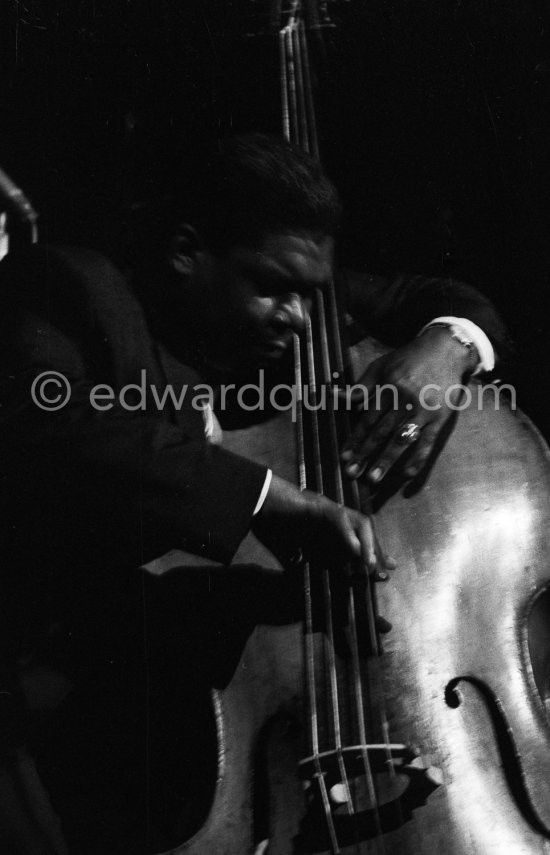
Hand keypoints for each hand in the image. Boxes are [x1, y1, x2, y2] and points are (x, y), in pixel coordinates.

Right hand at [251, 473, 379, 571]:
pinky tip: (354, 551)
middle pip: (365, 531)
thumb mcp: (284, 548)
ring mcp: (327, 508)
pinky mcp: (318, 505)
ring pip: (359, 522)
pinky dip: (348, 535)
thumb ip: (294, 559)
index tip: (381, 573)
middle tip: (386, 570)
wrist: (251, 500)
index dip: (369, 555)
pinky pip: (339, 519)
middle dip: (377, 551)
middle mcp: (333, 516)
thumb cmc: (266, 521)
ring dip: (368, 544)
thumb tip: (298, 570)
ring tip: (370, 565)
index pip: (355, 541)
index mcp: (327, 526)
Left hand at [341, 326, 478, 483]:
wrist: (446, 350)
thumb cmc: (409, 359)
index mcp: (388, 389)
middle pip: (381, 432)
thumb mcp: (382, 366)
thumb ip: (362, 386)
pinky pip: (428, 441)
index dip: (355, 439)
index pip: (368, 420)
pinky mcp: (441, 417)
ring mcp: (424, 411)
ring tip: (374, 478)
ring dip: (386, 460)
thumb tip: (340, 398)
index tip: (345, 457)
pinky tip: (407, 473)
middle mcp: (404, 401)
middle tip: (353, 473)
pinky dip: (418, 458)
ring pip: (401, 439)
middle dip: (365, 454)